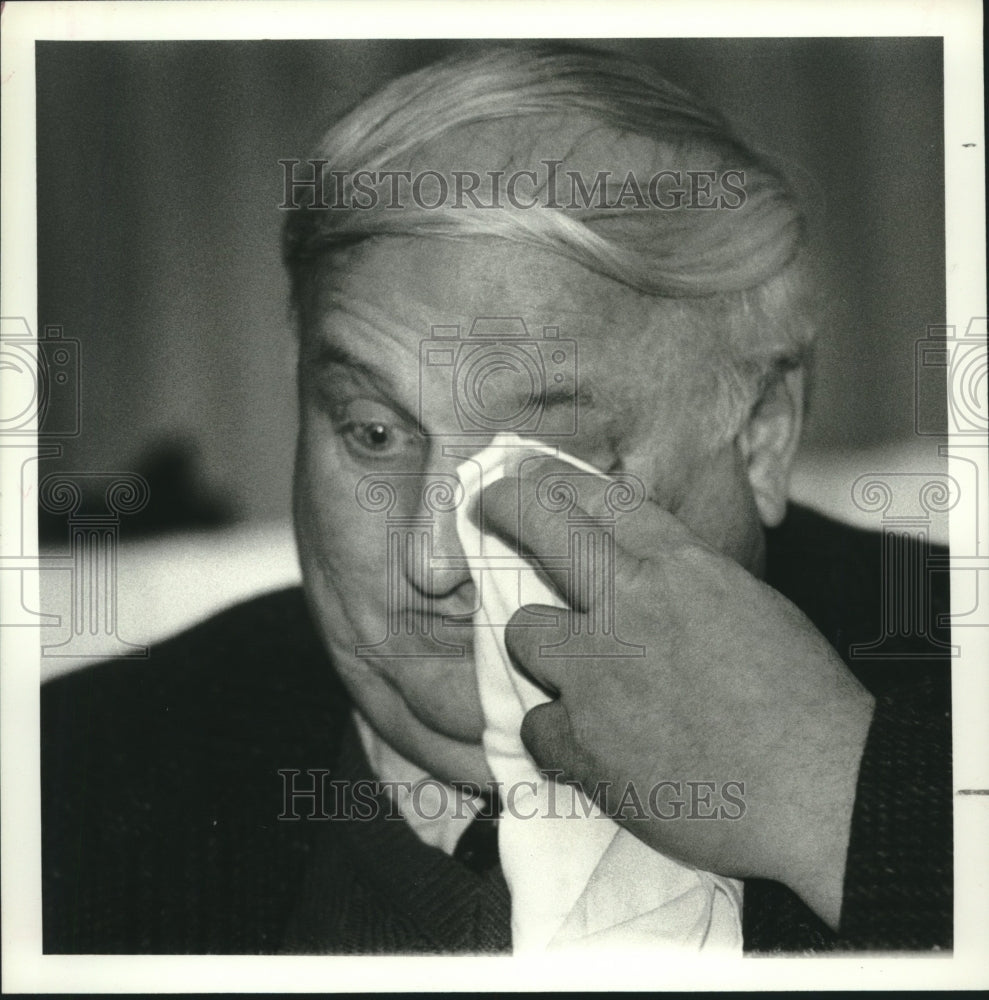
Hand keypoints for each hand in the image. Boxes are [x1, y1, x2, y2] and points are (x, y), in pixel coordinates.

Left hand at [476, 458, 875, 929]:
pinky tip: (595, 746)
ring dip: (542, 649)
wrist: (820, 791)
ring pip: (523, 632)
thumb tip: (638, 574)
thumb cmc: (802, 700)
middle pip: (542, 530)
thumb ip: (682, 584)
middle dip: (506, 507)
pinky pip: (536, 723)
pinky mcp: (582, 742)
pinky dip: (559, 734)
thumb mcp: (749, 609)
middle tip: (487, 507)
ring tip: (579, 676)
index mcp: (682, 568)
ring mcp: (598, 673)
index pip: (598, 497)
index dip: (549, 477)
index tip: (520, 474)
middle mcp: (629, 605)